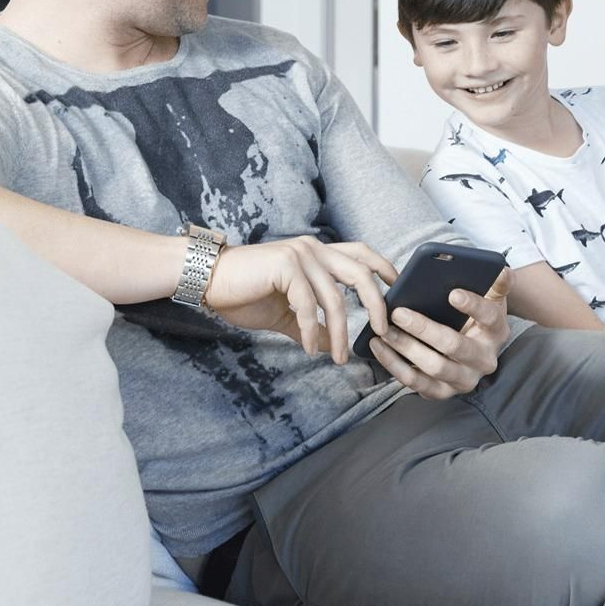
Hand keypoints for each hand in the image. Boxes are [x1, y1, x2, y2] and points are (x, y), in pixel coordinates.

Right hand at [203, 237, 396, 363]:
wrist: (206, 281)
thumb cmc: (243, 292)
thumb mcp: (284, 311)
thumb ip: (309, 323)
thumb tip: (328, 343)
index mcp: (317, 252)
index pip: (361, 254)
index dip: (384, 269)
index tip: (398, 291)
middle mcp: (313, 248)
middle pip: (360, 273)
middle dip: (377, 303)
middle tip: (383, 332)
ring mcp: (299, 255)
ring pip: (335, 297)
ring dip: (340, 332)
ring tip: (339, 357)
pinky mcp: (285, 266)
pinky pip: (308, 304)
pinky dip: (313, 330)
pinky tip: (312, 348)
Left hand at [369, 268, 512, 399]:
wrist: (469, 348)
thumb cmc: (473, 317)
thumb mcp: (489, 298)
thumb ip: (496, 283)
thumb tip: (500, 269)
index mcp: (497, 331)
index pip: (490, 317)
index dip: (473, 306)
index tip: (453, 293)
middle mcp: (485, 360)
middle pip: (455, 345)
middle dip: (424, 328)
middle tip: (398, 313)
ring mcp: (464, 380)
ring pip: (433, 367)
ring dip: (405, 348)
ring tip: (384, 330)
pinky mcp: (443, 392)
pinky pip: (416, 383)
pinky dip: (394, 366)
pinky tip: (379, 347)